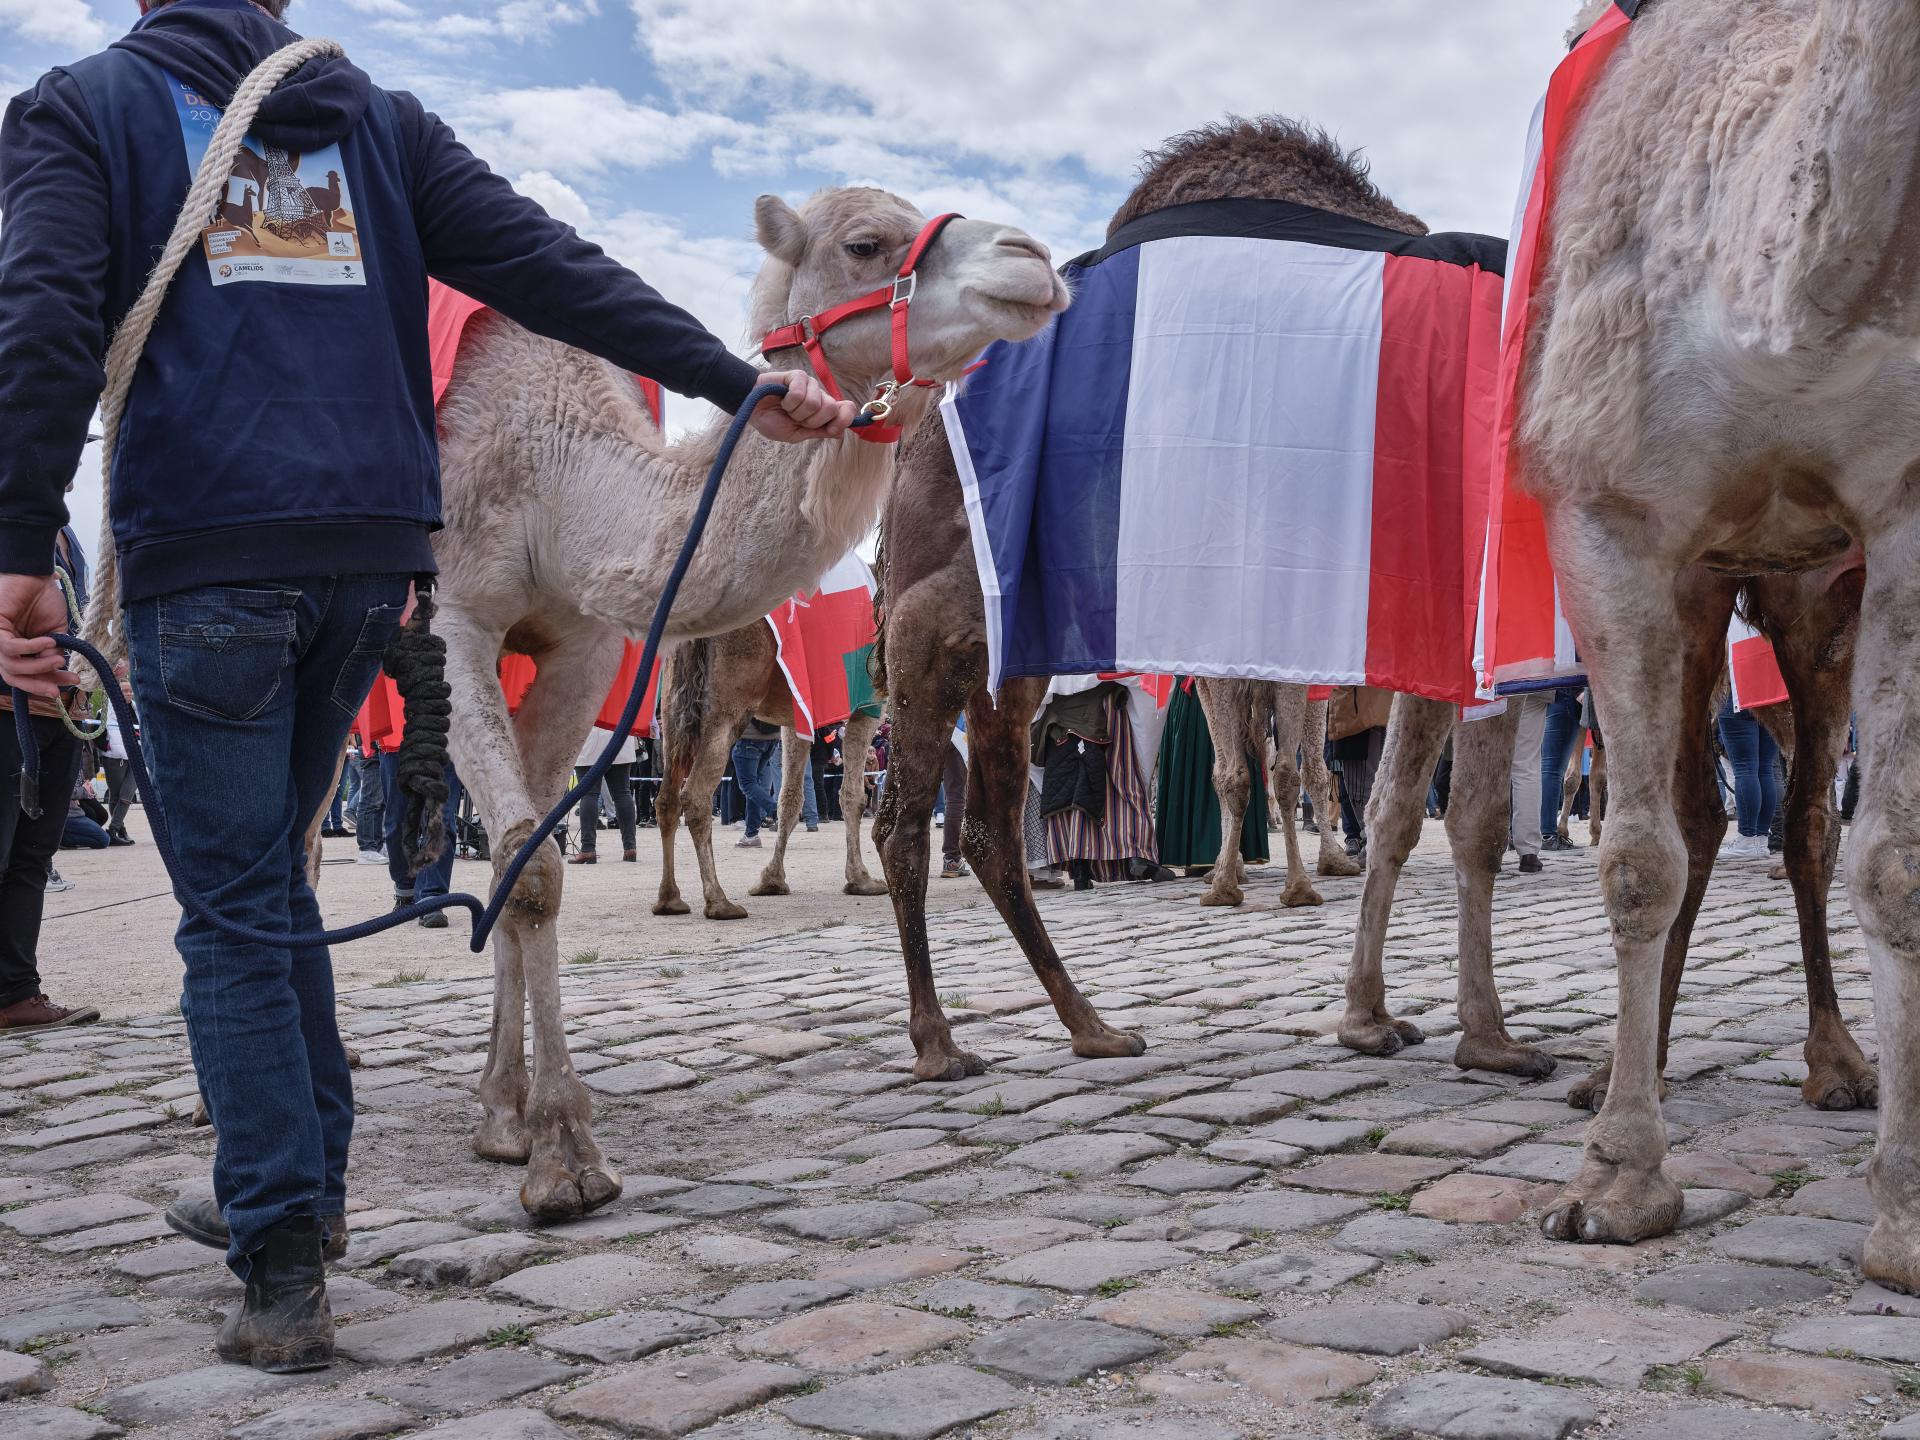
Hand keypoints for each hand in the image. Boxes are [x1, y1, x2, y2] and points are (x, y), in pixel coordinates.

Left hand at [0, 573, 77, 699]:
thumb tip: (56, 669)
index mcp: (16, 648)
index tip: (68, 684)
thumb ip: (52, 651)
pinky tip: (48, 642)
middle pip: (13, 676)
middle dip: (37, 684)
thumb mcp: (54, 631)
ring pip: (11, 666)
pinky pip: (12, 648)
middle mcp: (2, 646)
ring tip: (57, 658)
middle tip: (58, 687)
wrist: (36, 575)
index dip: (44, 683)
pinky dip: (32, 648)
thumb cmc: (43, 598)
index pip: (24, 674)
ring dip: (38, 667)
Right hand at [750, 370, 856, 442]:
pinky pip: (800, 393)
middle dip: (811, 421)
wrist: (752, 409)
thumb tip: (841, 433)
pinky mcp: (798, 376)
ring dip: (796, 412)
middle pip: (831, 408)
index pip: (848, 409)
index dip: (844, 420)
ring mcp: (810, 384)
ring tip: (787, 408)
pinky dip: (788, 401)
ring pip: (815, 402)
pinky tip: (782, 399)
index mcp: (823, 412)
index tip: (831, 428)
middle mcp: (820, 396)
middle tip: (796, 418)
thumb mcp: (796, 434)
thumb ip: (818, 432)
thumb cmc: (773, 421)